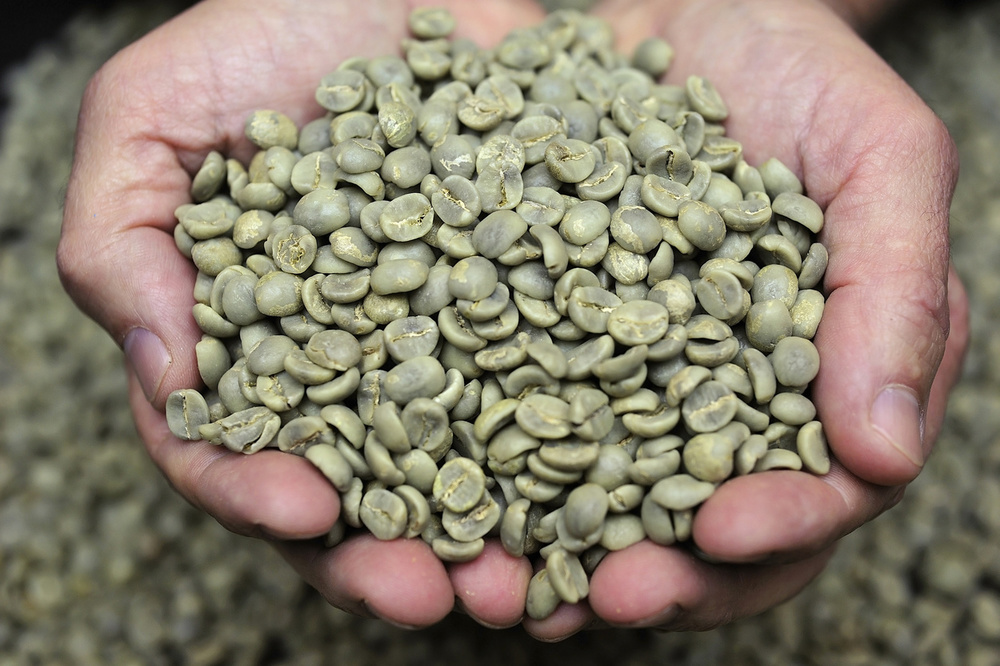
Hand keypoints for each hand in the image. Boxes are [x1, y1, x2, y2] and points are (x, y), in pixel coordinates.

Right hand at [57, 0, 547, 629]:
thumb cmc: (277, 30)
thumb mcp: (155, 112)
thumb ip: (121, 239)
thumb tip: (165, 368)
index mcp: (251, 340)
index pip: (230, 445)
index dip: (254, 487)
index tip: (304, 506)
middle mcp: (350, 366)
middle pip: (354, 490)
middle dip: (383, 553)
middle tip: (427, 595)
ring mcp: (447, 350)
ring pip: (461, 475)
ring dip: (486, 542)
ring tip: (522, 586)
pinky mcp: (535, 319)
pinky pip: (558, 402)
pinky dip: (574, 460)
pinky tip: (601, 505)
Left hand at [515, 0, 968, 638]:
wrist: (677, 15)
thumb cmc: (792, 72)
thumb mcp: (877, 155)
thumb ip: (896, 292)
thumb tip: (885, 454)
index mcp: (813, 383)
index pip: (814, 490)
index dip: (779, 523)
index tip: (726, 530)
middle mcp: (715, 406)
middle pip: (700, 528)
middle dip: (660, 572)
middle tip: (607, 597)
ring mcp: (620, 385)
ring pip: (598, 502)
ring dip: (552, 556)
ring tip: (497, 587)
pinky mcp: (537, 349)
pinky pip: (506, 426)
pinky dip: (477, 473)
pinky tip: (438, 506)